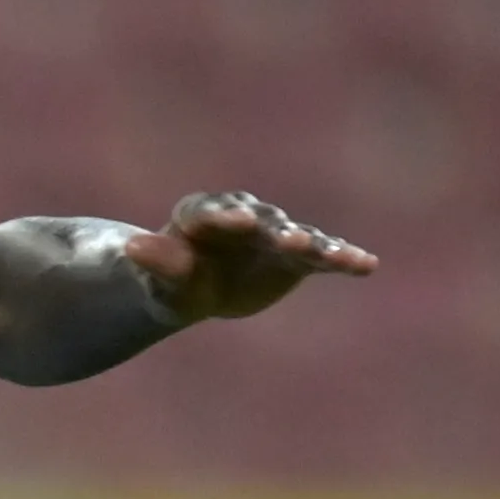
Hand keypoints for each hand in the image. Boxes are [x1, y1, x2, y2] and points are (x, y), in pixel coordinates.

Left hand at [128, 190, 376, 324]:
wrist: (196, 286)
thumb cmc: (169, 281)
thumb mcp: (160, 279)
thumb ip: (155, 262)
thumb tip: (132, 245)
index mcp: (200, 216)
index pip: (210, 212)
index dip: (222, 216)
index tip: (234, 220)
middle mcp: (243, 216)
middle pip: (261, 221)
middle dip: (274, 230)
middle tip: (288, 239)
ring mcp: (273, 234)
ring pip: (297, 237)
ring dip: (314, 245)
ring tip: (331, 255)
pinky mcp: (298, 256)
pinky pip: (323, 256)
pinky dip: (343, 258)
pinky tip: (366, 265)